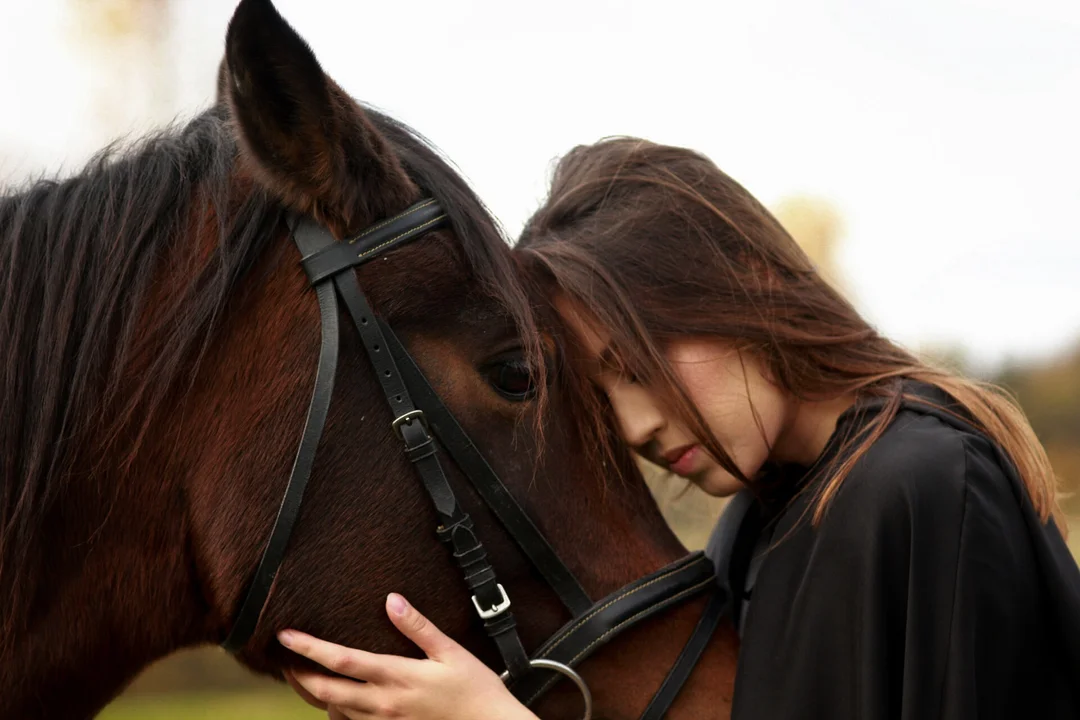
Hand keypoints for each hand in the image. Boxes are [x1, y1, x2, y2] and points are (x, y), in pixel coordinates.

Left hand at [278, 593, 537, 719]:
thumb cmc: (474, 688)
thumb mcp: (450, 651)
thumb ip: (418, 626)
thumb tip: (391, 600)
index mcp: (397, 676)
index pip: (341, 660)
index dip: (309, 648)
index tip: (285, 635)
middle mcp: (384, 703)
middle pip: (326, 691)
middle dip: (299, 674)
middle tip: (284, 658)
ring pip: (334, 711)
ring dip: (314, 693)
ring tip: (303, 674)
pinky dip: (336, 712)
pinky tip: (335, 699)